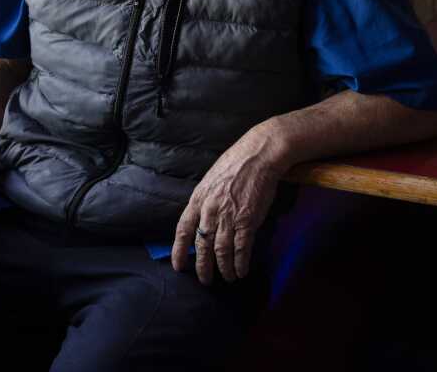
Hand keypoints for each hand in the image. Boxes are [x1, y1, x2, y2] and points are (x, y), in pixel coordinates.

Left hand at [171, 127, 284, 284]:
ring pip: (221, 251)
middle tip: (205, 280)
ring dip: (223, 268)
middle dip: (203, 267)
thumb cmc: (235, 164)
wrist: (257, 156)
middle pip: (201, 246)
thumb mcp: (210, 181)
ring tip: (227, 278)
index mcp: (198, 199)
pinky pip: (241, 248)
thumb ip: (204, 202)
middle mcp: (210, 210)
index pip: (183, 230)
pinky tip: (241, 271)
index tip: (178, 266)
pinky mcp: (247, 220)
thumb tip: (202, 220)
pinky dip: (240, 263)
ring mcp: (228, 216)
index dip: (178, 251)